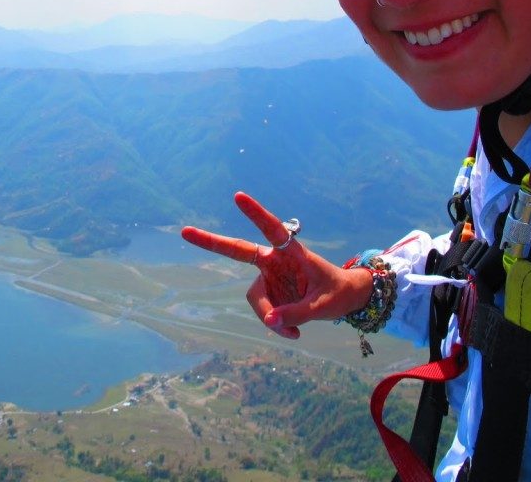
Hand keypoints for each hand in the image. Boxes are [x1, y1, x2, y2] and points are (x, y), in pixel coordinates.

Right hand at [181, 191, 370, 339]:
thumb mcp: (323, 306)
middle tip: (185, 231)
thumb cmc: (337, 293)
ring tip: (294, 331)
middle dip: (210, 242)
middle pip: (237, 250)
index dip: (255, 213)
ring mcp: (268, 277)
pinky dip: (275, 324)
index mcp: (292, 252)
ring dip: (270, 317)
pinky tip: (294, 333)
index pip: (272, 229)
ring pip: (256, 299)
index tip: (238, 196)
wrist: (345, 300)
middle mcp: (274, 260)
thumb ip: (296, 313)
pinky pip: (264, 313)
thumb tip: (270, 321)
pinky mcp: (268, 293)